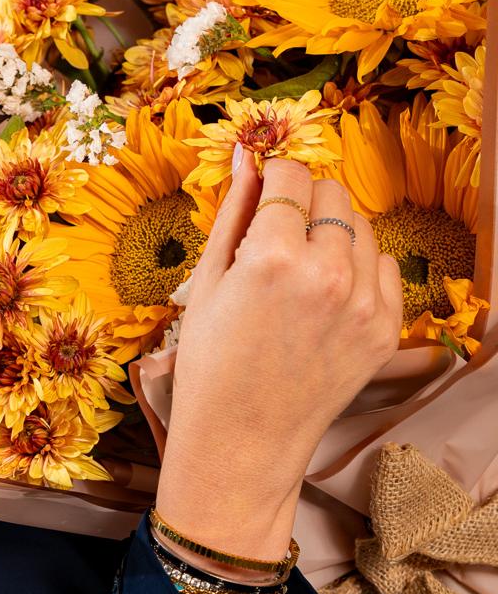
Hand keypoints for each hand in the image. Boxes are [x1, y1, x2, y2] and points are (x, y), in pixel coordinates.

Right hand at [156, 153, 403, 559]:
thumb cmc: (210, 361)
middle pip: (332, 192)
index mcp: (275, 256)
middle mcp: (329, 274)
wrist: (243, 440)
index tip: (263, 202)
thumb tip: (245, 153)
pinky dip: (360, 270)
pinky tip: (327, 298)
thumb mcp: (207, 280)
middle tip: (278, 243)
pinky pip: (386, 266)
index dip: (273, 183)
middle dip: (305, 205)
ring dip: (333, 236)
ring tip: (302, 275)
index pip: (291, 175)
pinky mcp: (385, 329)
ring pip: (361, 226)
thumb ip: (234, 210)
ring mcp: (364, 304)